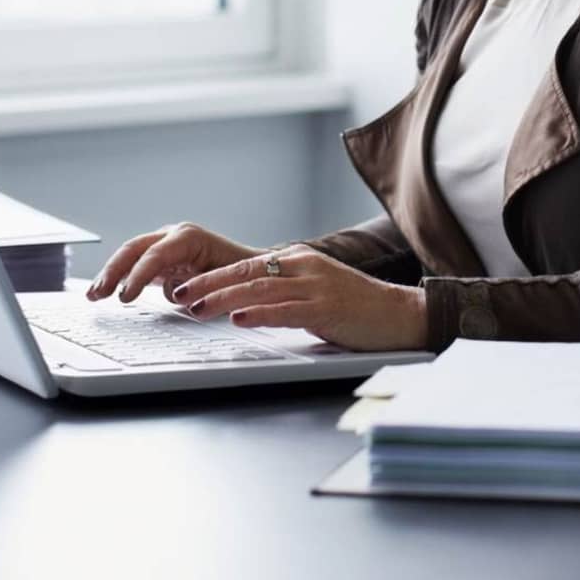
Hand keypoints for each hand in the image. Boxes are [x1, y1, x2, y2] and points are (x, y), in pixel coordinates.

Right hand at [86, 222, 259, 303]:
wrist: (252, 269)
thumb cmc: (241, 274)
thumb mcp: (224, 280)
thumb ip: (200, 285)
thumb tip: (177, 294)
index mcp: (189, 237)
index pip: (155, 255)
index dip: (137, 276)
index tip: (125, 297)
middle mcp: (174, 236)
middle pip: (135, 249)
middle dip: (114, 271)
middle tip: (99, 294)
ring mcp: (166, 245)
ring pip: (130, 255)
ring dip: (111, 274)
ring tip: (93, 294)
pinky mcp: (162, 259)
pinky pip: (136, 265)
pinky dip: (120, 278)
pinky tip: (104, 291)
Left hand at [169, 245, 427, 352]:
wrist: (399, 314)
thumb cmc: (357, 308)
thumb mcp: (316, 291)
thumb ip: (284, 293)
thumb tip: (244, 305)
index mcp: (300, 260)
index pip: (247, 265)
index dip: (212, 276)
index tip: (185, 286)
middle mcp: (305, 267)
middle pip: (246, 272)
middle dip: (208, 284)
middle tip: (180, 295)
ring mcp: (316, 287)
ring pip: (259, 289)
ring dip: (223, 299)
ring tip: (197, 308)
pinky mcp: (327, 308)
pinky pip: (285, 310)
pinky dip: (258, 314)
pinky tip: (239, 319)